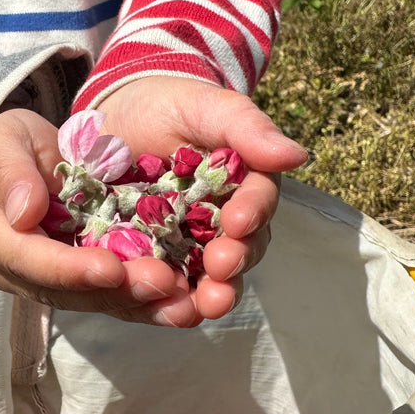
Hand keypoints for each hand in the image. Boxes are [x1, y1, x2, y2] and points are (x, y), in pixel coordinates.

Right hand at [0, 109, 198, 325]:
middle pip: (70, 292)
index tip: (111, 268)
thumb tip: (23, 212)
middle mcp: (22, 271)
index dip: (69, 270)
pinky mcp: (85, 277)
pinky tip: (188, 302)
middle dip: (119, 291)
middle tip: (164, 283)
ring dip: (143, 305)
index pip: (29, 261)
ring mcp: (55, 279)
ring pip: (98, 301)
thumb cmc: (2, 146)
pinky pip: (118, 295)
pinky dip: (153, 302)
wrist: (16, 159)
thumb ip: (9, 173)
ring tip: (186, 303)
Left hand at [97, 77, 307, 319]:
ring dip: (209, 294)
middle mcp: (223, 223)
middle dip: (235, 261)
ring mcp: (187, 245)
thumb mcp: (206, 106)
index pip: (258, 202)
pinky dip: (165, 300)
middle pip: (240, 250)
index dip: (253, 213)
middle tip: (222, 267)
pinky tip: (162, 308)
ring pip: (207, 278)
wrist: (116, 116)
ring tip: (203, 305)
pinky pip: (164, 285)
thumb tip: (298, 155)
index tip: (240, 221)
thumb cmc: (169, 104)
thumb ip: (247, 129)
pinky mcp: (151, 260)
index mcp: (244, 185)